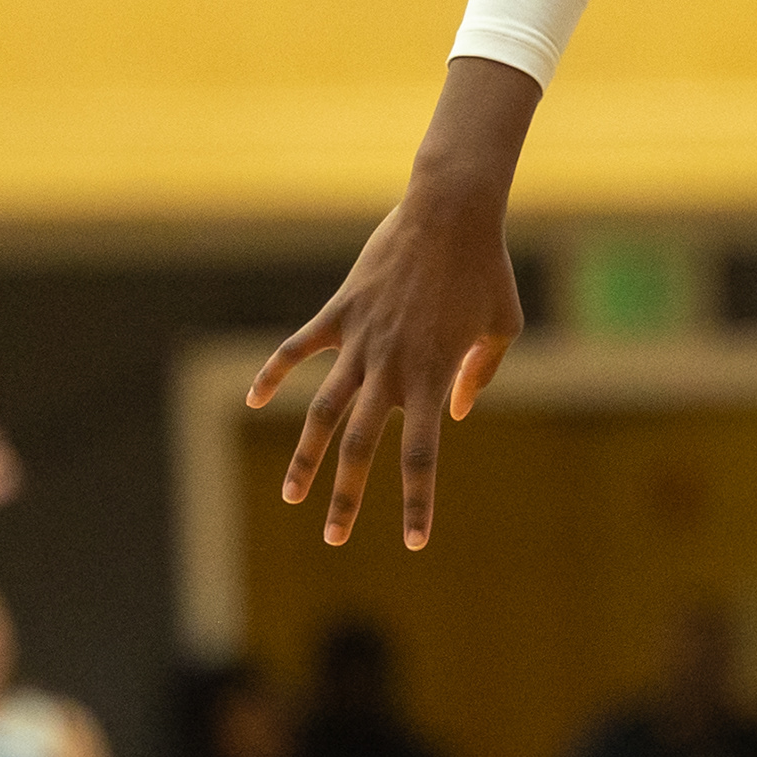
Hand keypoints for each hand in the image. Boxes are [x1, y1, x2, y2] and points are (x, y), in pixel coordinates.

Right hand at [253, 182, 525, 550]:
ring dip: (304, 458)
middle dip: (347, 499)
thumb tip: (455, 413)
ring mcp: (360, 341)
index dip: (417, 502)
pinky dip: (273, 374)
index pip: (423, 457)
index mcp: (432, 378)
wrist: (450, 214)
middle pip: (362, 448)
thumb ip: (479, 374)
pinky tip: (254, 400)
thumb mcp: (502, 326)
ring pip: (322, 412)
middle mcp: (391, 368)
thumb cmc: (486, 269)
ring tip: (290, 496)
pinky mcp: (339, 312)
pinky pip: (297, 349)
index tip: (415, 542)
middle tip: (335, 539)